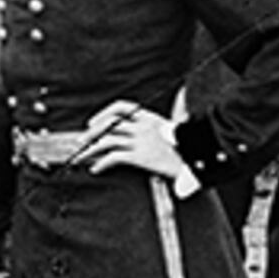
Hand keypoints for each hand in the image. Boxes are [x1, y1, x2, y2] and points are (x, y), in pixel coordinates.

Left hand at [77, 99, 194, 197]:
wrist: (197, 163)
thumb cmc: (186, 151)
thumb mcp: (172, 132)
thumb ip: (155, 128)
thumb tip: (144, 129)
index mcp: (150, 118)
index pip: (122, 107)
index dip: (104, 113)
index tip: (93, 122)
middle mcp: (143, 126)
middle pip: (109, 123)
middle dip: (92, 132)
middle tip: (82, 142)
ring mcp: (141, 141)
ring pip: (107, 141)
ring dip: (90, 149)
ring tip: (81, 158)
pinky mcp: (140, 157)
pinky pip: (114, 157)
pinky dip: (101, 163)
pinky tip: (95, 169)